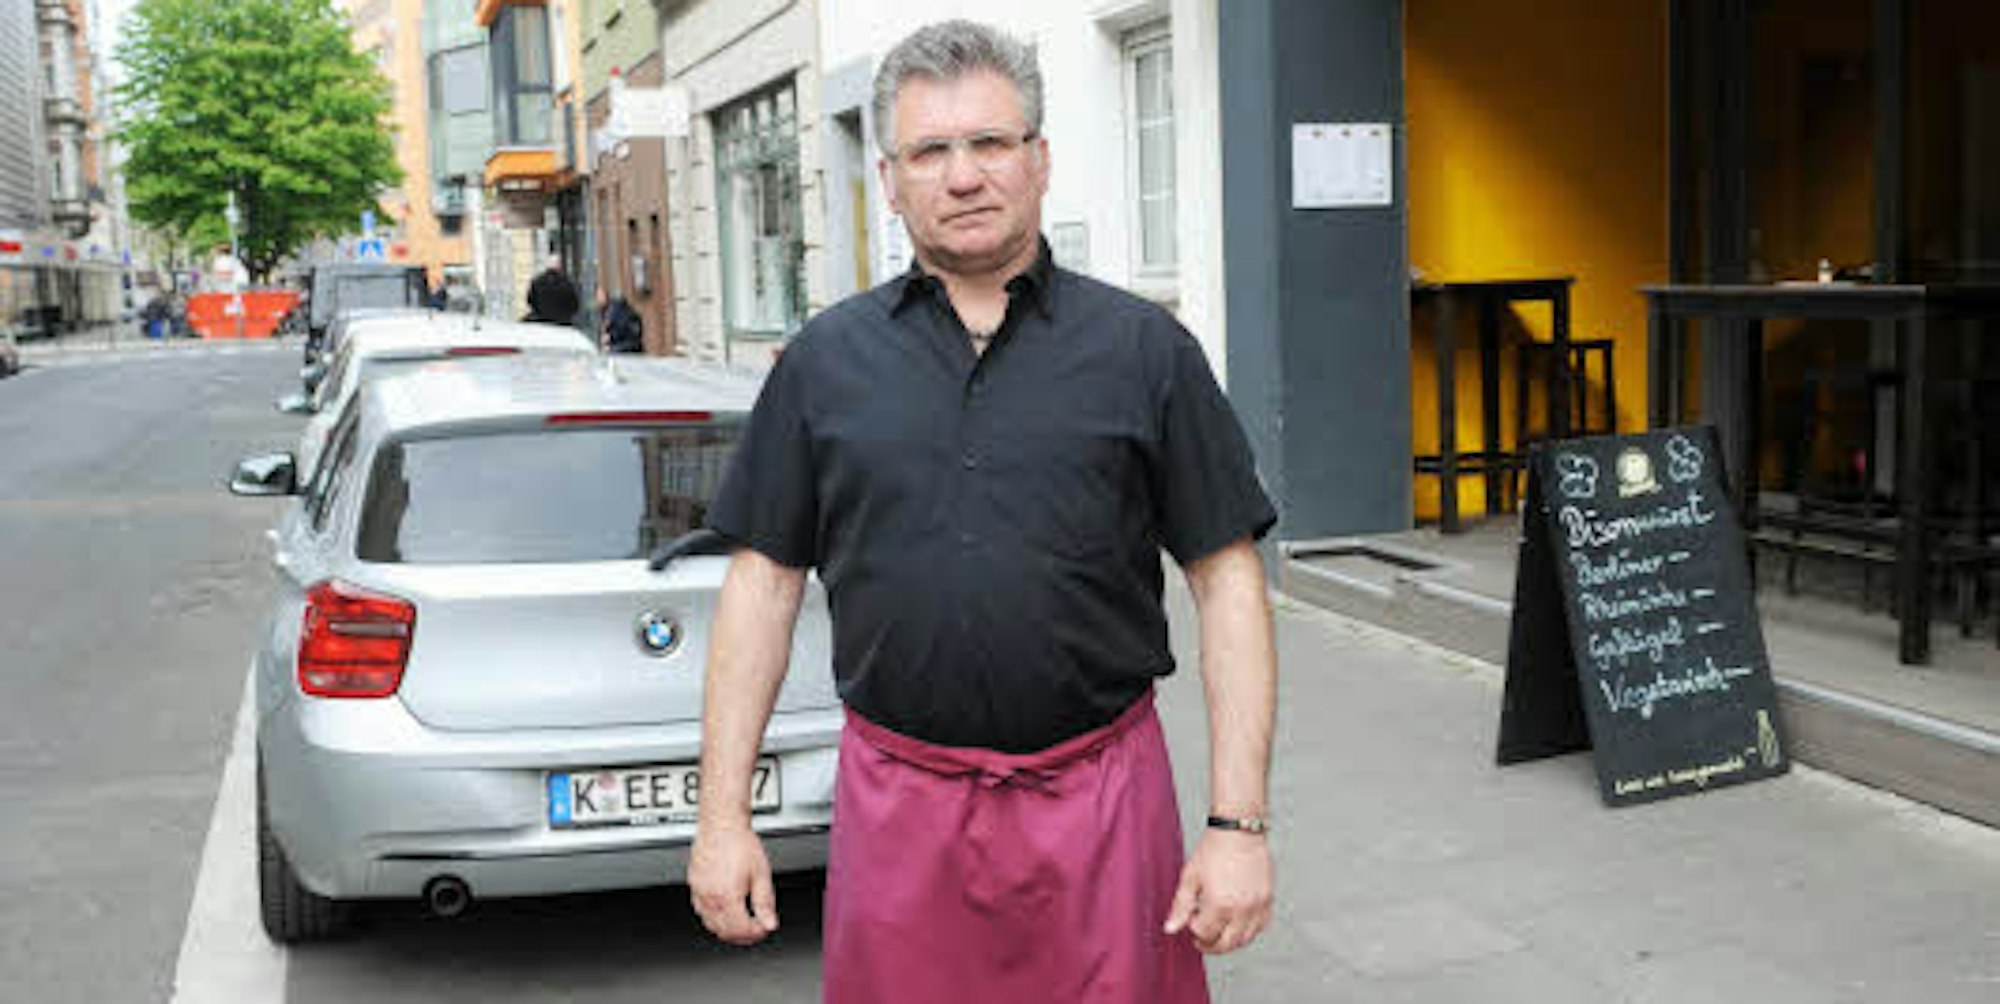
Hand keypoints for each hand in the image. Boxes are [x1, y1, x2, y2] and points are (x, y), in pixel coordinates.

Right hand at [689, 823, 778, 944]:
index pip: (741, 930)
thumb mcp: (761, 874)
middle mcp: (710, 898)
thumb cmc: (740, 844)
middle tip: (756, 930)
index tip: (764, 928)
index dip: (756, 934)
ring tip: (743, 925)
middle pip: (725, 932)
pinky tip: (725, 914)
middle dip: (743, 936)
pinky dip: (714, 920)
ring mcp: (699, 893)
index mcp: (728, 897)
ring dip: (728, 931)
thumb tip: (769, 923)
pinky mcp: (694, 887)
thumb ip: (765, 903)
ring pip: (711, 926)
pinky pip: (702, 913)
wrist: (721, 825)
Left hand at [1162, 830, 1272, 953]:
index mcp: (1219, 904)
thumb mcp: (1190, 877)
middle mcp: (1241, 908)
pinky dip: (1248, 931)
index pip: (1205, 934)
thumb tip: (1170, 928)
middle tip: (1201, 939)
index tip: (1190, 919)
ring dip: (1229, 941)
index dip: (1193, 930)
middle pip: (1226, 944)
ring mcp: (1257, 905)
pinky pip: (1260, 926)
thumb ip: (1180, 906)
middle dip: (1210, 945)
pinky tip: (1237, 924)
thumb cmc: (1214, 849)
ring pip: (1244, 939)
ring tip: (1218, 931)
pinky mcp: (1268, 899)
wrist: (1238, 831)